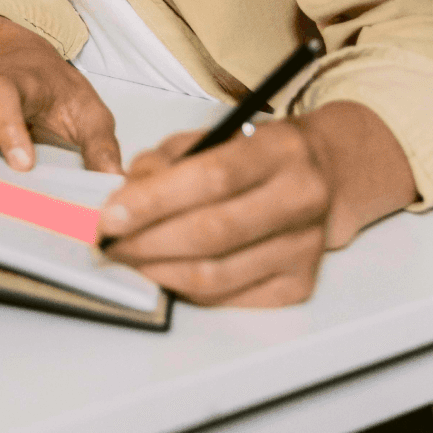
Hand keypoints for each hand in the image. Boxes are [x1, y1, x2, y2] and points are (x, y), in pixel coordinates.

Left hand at [95, 101, 418, 306]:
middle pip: (212, 232)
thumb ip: (166, 160)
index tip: (109, 215)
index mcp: (280, 150)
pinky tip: (163, 271)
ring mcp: (304, 248)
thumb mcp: (212, 136)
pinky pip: (228, 296)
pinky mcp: (299, 285)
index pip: (210, 178)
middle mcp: (300, 199)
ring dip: (159, 270)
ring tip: (127, 258)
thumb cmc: (257, 154)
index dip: (153, 201)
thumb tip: (123, 196)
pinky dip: (185, 288)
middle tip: (107, 242)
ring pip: (216, 274)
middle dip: (146, 242)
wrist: (325, 177)